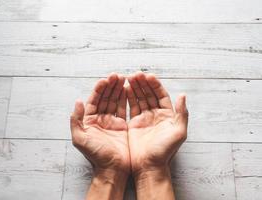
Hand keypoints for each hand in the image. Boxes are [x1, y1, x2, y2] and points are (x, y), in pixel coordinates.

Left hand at [70, 73, 129, 199]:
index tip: (106, 79)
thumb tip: (77, 101)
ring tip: (123, 78)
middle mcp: (100, 119)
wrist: (113, 169)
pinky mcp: (121, 125)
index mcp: (89, 121)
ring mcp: (111, 122)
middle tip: (117, 75)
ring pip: (114, 101)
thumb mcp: (80, 139)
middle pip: (105, 98)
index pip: (94, 100)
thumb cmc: (96, 156)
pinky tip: (127, 90)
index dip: (99, 89)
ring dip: (118, 89)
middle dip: (110, 86)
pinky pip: (122, 108)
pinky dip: (125, 99)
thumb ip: (76, 121)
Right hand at [127, 72, 187, 199]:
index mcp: (167, 115)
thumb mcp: (178, 132)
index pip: (161, 95)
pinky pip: (132, 107)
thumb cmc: (165, 151)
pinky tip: (125, 89)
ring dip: (135, 88)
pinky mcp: (134, 123)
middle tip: (136, 74)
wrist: (149, 166)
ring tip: (129, 78)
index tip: (148, 76)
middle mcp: (156, 115)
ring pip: (140, 99)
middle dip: (143, 83)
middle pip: (149, 94)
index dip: (155, 85)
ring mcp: (145, 118)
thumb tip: (183, 95)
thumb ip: (182, 114)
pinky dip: (128, 98)